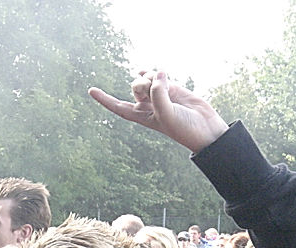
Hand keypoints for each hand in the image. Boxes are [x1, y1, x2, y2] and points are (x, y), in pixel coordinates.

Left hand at [89, 70, 228, 152]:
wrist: (204, 128)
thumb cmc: (183, 128)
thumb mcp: (166, 114)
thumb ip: (158, 95)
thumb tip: (158, 74)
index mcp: (141, 117)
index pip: (119, 107)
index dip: (105, 99)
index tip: (91, 90)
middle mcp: (148, 106)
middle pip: (135, 86)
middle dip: (142, 83)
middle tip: (155, 88)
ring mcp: (159, 96)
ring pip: (147, 78)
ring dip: (152, 77)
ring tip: (165, 83)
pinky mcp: (172, 88)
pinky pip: (158, 75)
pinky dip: (155, 72)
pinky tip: (152, 71)